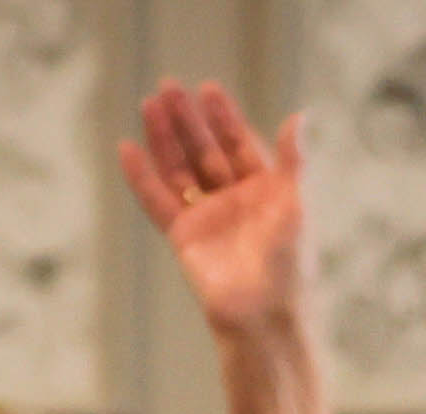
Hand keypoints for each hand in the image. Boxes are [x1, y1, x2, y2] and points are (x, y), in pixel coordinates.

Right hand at [122, 81, 310, 339]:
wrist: (263, 316)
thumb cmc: (289, 265)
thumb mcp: (295, 205)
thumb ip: (292, 161)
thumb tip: (298, 115)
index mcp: (264, 190)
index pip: (239, 143)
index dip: (223, 117)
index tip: (207, 89)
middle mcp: (233, 200)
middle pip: (204, 150)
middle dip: (187, 119)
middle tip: (169, 86)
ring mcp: (206, 217)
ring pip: (179, 168)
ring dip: (163, 138)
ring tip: (149, 104)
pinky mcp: (182, 237)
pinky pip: (156, 200)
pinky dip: (141, 176)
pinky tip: (127, 148)